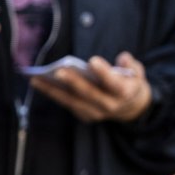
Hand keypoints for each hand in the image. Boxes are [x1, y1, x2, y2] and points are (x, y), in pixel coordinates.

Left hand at [30, 52, 151, 122]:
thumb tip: (123, 59)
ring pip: (73, 101)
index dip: (104, 73)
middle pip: (90, 94)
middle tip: (58, 71)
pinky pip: (67, 104)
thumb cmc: (130, 83)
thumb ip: (131, 65)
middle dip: (73, 82)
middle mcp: (110, 106)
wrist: (131, 107)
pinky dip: (53, 93)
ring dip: (53, 90)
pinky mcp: (85, 115)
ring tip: (36, 78)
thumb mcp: (137, 72)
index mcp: (125, 93)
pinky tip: (39, 83)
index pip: (114, 84)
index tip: (92, 61)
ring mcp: (96, 113)